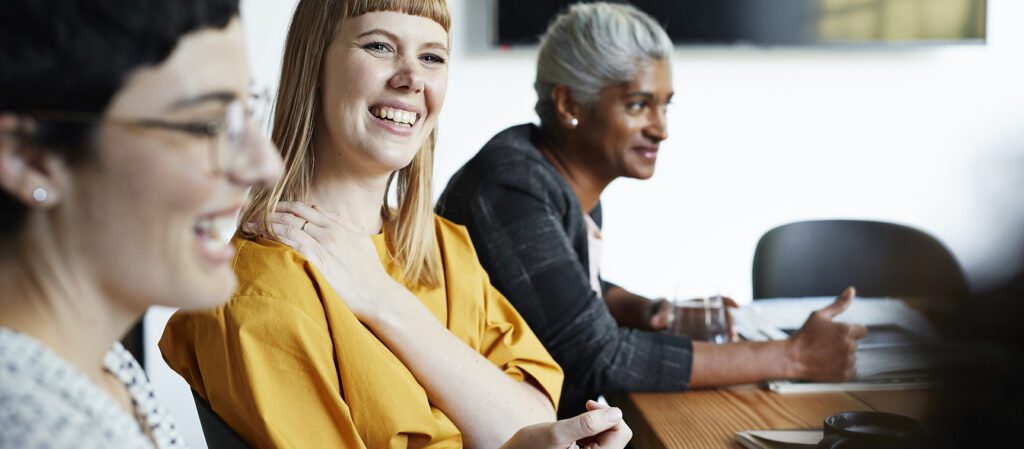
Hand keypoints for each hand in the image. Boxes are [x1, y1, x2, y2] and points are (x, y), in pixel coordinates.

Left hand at [258, 201, 395, 318]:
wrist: (377, 295)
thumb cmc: (370, 272)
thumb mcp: (360, 241)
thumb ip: (343, 224)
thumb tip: (326, 213)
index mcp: (338, 226)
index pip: (304, 208)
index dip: (282, 205)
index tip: (266, 208)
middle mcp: (329, 232)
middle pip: (292, 214)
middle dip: (268, 211)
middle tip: (250, 214)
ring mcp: (324, 246)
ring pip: (289, 226)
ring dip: (265, 222)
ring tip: (248, 224)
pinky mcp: (319, 262)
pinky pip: (292, 243)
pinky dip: (275, 236)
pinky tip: (262, 236)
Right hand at [500, 401, 631, 448]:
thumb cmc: (530, 448)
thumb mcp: (557, 432)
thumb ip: (587, 424)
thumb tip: (616, 413)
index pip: (621, 433)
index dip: (608, 414)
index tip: (588, 405)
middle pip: (618, 434)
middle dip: (602, 419)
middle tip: (585, 407)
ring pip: (609, 436)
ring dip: (594, 425)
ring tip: (572, 428)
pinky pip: (600, 441)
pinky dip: (589, 432)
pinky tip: (573, 433)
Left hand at [652, 297, 739, 341]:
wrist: (664, 322)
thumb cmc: (667, 313)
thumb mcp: (665, 313)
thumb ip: (661, 317)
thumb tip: (653, 323)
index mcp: (702, 303)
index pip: (720, 299)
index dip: (729, 301)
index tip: (736, 306)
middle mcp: (711, 315)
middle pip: (726, 317)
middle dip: (731, 324)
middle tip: (732, 335)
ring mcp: (711, 327)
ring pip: (726, 331)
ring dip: (731, 338)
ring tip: (731, 347)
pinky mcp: (709, 339)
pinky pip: (720, 342)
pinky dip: (725, 348)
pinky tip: (727, 358)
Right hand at [786, 287, 867, 380]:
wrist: (793, 358)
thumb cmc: (805, 335)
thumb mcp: (819, 315)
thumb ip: (839, 304)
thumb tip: (852, 290)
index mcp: (847, 330)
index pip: (862, 331)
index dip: (850, 332)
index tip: (836, 335)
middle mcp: (850, 346)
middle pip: (854, 344)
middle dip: (843, 344)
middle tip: (825, 345)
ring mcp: (848, 362)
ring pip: (852, 357)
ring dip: (842, 356)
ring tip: (825, 355)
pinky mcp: (845, 375)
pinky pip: (850, 370)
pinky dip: (841, 368)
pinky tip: (828, 364)